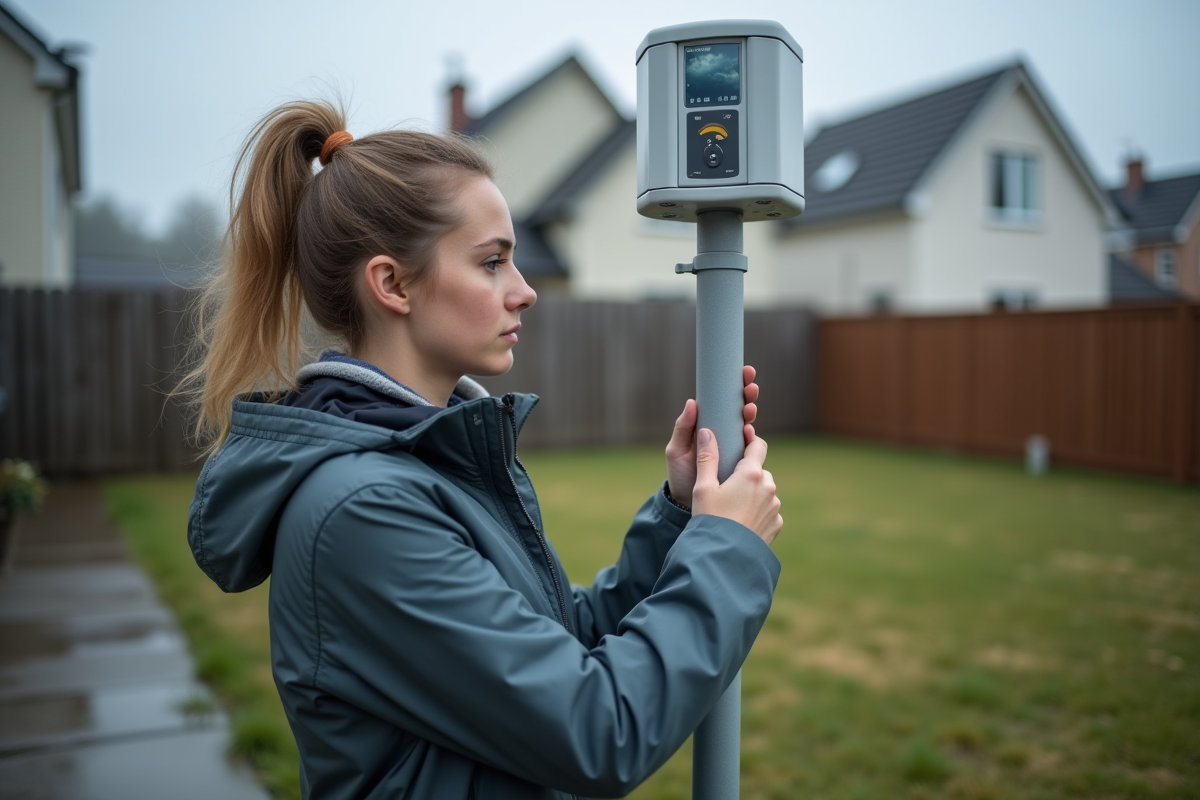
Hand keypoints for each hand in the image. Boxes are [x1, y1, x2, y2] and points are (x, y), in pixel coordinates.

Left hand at [665, 365, 758, 508]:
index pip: (722, 401)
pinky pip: (750, 449)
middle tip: (750, 387)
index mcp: (707, 426)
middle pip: (738, 409)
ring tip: (749, 408)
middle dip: (747, 395)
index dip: (735, 385)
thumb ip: (683, 428)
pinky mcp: (740, 464)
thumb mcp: (676, 450)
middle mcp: (723, 433)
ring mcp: (733, 448)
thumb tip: (692, 402)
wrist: (686, 505)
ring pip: (746, 425)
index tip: (743, 373)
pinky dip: (752, 438)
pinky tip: (748, 431)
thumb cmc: (679, 475)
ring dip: (750, 413)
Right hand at [692, 428, 781, 545]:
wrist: (724, 557)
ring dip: (753, 493)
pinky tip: (741, 521)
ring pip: (764, 491)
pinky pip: (767, 510)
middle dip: (746, 473)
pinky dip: (757, 511)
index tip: (742, 437)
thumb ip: (707, 457)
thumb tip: (707, 431)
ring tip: (732, 506)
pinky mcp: (776, 524)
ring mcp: (774, 507)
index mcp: (751, 474)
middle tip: (727, 484)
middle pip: (759, 470)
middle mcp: (769, 487)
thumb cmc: (711, 519)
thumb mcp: (703, 487)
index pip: (758, 446)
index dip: (750, 440)